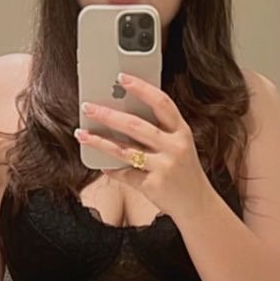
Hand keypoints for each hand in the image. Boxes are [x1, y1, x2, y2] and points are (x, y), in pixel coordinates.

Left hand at [74, 73, 209, 223]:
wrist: (197, 203)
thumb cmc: (182, 168)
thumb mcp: (179, 144)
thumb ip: (159, 130)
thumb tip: (121, 112)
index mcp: (182, 131)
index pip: (161, 103)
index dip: (141, 88)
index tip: (122, 77)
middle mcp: (175, 147)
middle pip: (136, 125)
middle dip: (108, 114)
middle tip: (88, 107)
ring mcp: (165, 167)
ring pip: (124, 150)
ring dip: (99, 141)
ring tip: (82, 133)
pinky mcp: (153, 185)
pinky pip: (124, 173)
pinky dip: (110, 167)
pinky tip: (99, 162)